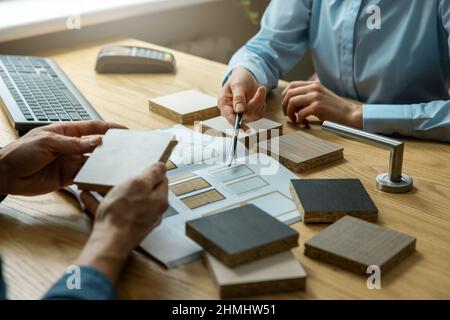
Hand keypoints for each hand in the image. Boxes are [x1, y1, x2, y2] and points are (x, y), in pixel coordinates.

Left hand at [0, 120, 126, 195]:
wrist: (5, 174)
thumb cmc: (20, 152)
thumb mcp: (47, 142)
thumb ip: (73, 144)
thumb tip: (96, 141)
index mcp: (67, 132)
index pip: (93, 128)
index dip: (110, 128)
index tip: (125, 131)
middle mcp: (72, 147)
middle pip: (98, 145)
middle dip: (112, 147)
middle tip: (127, 149)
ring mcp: (71, 162)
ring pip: (94, 162)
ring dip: (105, 163)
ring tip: (118, 165)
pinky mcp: (69, 177)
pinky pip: (86, 176)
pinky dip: (94, 177)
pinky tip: (102, 177)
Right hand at [76, 163, 168, 282]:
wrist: (109, 242)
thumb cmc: (124, 212)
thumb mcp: (139, 184)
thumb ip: (153, 174)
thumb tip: (162, 166)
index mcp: (159, 200)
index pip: (161, 180)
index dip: (151, 172)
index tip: (141, 166)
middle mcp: (152, 212)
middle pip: (145, 191)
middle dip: (132, 182)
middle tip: (121, 174)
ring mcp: (138, 221)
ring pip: (127, 201)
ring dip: (113, 191)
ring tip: (99, 184)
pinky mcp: (123, 227)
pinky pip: (113, 211)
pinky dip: (101, 203)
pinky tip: (87, 196)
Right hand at [218, 67, 266, 128]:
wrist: (247, 76)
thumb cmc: (239, 78)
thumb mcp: (237, 84)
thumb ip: (238, 97)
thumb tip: (239, 110)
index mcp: (223, 104)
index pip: (229, 117)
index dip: (237, 123)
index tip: (245, 128)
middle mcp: (231, 111)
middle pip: (245, 116)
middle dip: (255, 103)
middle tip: (261, 88)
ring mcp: (241, 114)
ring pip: (254, 115)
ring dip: (260, 102)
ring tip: (260, 89)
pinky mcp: (250, 114)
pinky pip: (259, 114)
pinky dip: (262, 104)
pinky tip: (260, 95)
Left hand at [281, 81, 362, 127]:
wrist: (349, 114)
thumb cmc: (333, 108)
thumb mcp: (320, 96)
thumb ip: (307, 95)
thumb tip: (291, 102)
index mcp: (314, 84)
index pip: (292, 85)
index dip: (285, 96)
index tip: (286, 105)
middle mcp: (314, 88)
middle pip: (289, 93)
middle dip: (284, 105)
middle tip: (287, 114)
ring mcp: (315, 97)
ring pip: (292, 102)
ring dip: (290, 113)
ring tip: (295, 119)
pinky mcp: (317, 107)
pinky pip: (300, 113)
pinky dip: (299, 120)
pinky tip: (304, 122)